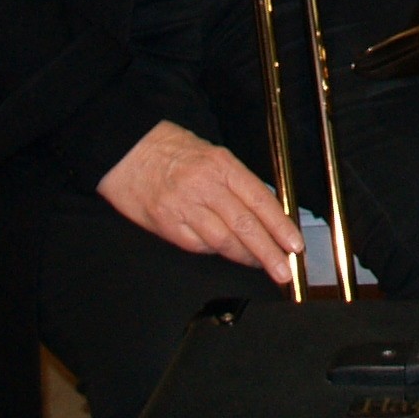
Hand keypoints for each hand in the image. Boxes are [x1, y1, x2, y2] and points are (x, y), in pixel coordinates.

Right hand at [98, 120, 300, 280]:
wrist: (124, 148)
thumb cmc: (169, 147)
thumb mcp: (210, 153)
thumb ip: (234, 181)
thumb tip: (261, 208)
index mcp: (222, 164)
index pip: (259, 199)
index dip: (279, 225)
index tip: (294, 244)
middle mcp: (205, 186)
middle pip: (245, 225)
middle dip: (269, 251)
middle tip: (285, 270)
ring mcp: (184, 206)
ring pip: (223, 240)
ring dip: (245, 257)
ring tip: (262, 266)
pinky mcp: (166, 224)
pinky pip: (197, 245)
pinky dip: (214, 251)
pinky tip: (226, 254)